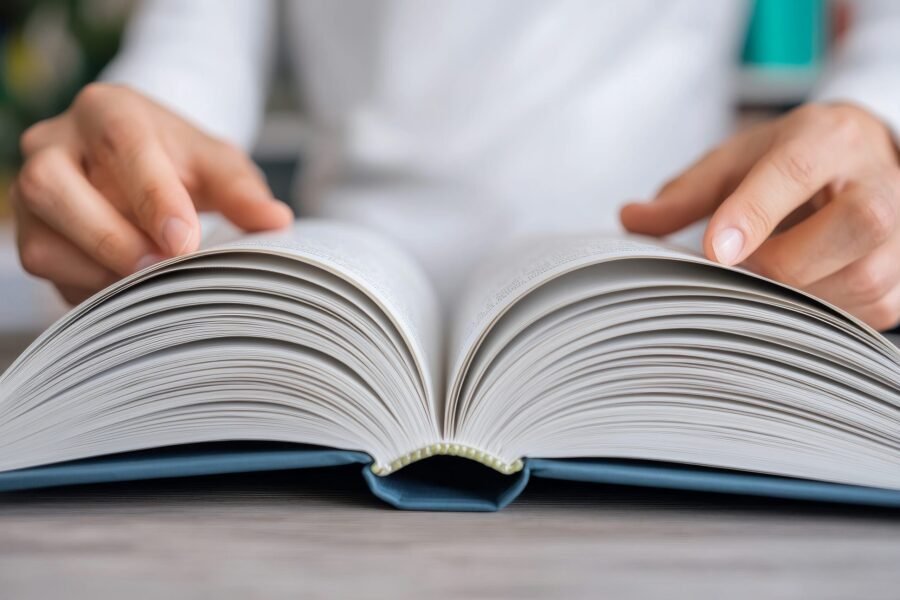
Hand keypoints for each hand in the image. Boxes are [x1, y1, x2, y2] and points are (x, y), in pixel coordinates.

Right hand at [12, 83, 292, 304]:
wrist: (141, 163)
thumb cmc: (178, 160)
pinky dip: (89, 289)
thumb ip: (242, 190)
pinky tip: (128, 291)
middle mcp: (54, 143)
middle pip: (52, 186)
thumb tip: (275, 221)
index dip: (151, 197)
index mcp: (106, 110)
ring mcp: (30, 191)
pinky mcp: (29, 233)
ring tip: (149, 283)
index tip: (183, 242)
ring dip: (97, 272)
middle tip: (161, 267)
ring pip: (40, 239)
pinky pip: (46, 272)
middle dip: (109, 238)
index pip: (120, 144)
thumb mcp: (216, 163)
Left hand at [621, 103, 899, 330]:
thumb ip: (686, 194)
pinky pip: (864, 313)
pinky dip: (819, 313)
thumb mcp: (736, 162)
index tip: (714, 249)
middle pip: (848, 228)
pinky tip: (799, 292)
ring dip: (798, 292)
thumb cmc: (791, 162)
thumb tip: (630, 220)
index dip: (753, 213)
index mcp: (829, 139)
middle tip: (743, 261)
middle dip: (781, 259)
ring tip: (770, 273)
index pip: (795, 172)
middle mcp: (881, 181)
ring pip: (857, 281)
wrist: (864, 163)